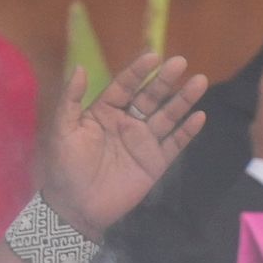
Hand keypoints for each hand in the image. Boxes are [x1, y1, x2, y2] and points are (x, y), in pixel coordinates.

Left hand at [40, 50, 212, 236]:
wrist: (77, 207)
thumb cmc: (66, 168)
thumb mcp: (63, 130)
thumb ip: (71, 99)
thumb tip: (78, 67)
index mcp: (105, 112)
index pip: (125, 86)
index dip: (138, 71)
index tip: (153, 56)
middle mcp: (127, 122)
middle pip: (150, 97)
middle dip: (165, 80)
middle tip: (181, 62)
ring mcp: (144, 142)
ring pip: (167, 116)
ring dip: (183, 99)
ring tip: (199, 81)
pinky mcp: (156, 163)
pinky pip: (175, 144)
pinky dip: (187, 131)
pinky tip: (199, 116)